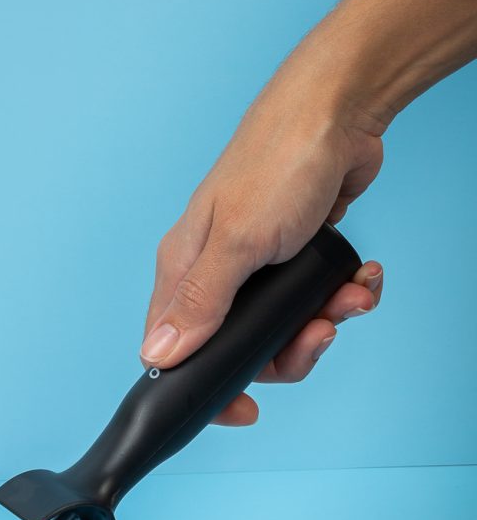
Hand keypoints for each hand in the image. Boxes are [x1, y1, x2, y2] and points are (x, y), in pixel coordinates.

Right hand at [140, 70, 384, 425]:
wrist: (340, 109)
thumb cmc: (278, 162)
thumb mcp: (237, 243)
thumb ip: (200, 305)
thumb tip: (157, 358)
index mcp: (183, 269)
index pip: (176, 350)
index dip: (209, 386)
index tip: (245, 410)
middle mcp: (214, 270)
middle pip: (242, 347)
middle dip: (290, 350)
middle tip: (320, 332)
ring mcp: (257, 262)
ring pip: (287, 326)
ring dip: (326, 320)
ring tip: (351, 296)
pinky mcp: (297, 251)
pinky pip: (317, 297)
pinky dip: (344, 293)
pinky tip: (361, 275)